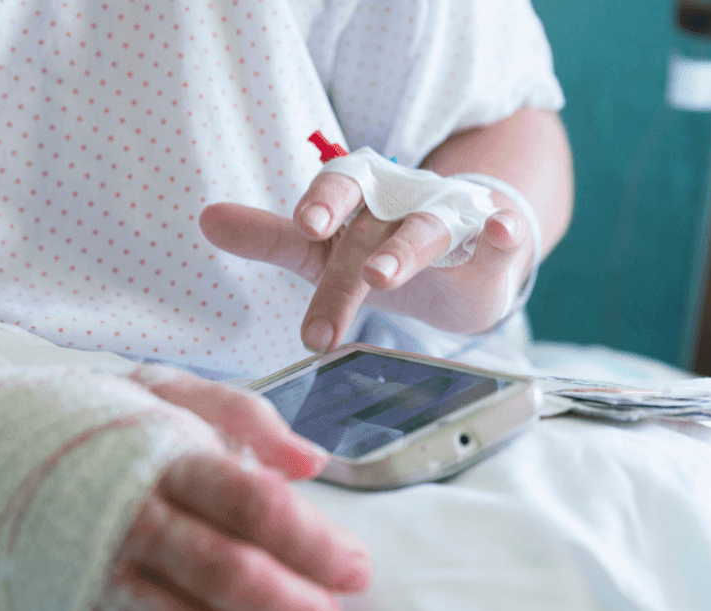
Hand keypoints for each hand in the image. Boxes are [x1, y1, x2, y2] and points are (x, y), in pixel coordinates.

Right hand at [87, 374, 370, 610]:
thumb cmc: (81, 427)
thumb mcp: (160, 391)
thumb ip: (242, 414)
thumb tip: (310, 460)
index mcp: (162, 456)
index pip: (256, 505)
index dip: (316, 542)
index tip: (355, 566)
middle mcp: (128, 517)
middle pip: (230, 574)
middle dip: (293, 606)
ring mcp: (91, 574)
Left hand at [198, 171, 535, 351]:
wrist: (462, 258)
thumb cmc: (383, 248)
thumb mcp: (326, 247)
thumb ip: (273, 236)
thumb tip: (206, 219)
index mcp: (362, 192)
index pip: (337, 188)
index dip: (322, 203)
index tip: (306, 224)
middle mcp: (404, 198)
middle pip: (371, 231)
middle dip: (347, 272)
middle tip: (322, 322)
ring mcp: (451, 217)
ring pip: (428, 228)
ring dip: (407, 249)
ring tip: (384, 275)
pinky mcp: (492, 241)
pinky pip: (501, 232)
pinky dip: (503, 231)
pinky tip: (503, 232)